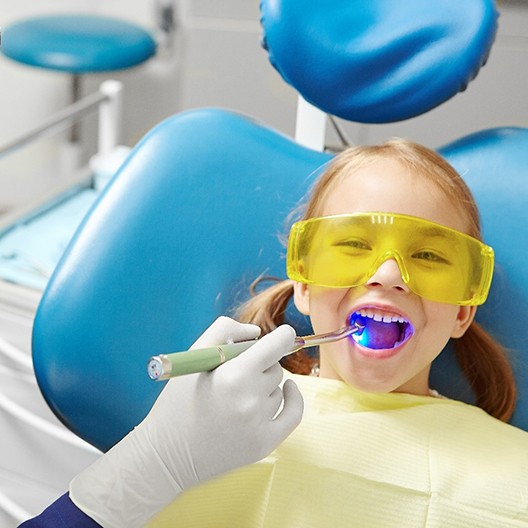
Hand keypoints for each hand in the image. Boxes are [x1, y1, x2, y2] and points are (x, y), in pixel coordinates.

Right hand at [70, 317, 303, 526]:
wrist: (166, 454)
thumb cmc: (177, 400)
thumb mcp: (193, 357)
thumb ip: (224, 331)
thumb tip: (256, 331)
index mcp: (232, 377)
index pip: (275, 346)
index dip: (283, 336)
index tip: (284, 333)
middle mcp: (250, 401)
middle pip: (275, 367)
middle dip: (260, 364)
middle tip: (235, 373)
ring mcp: (259, 426)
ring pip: (278, 388)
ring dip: (264, 386)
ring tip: (235, 396)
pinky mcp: (264, 445)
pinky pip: (293, 414)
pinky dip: (292, 399)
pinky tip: (287, 389)